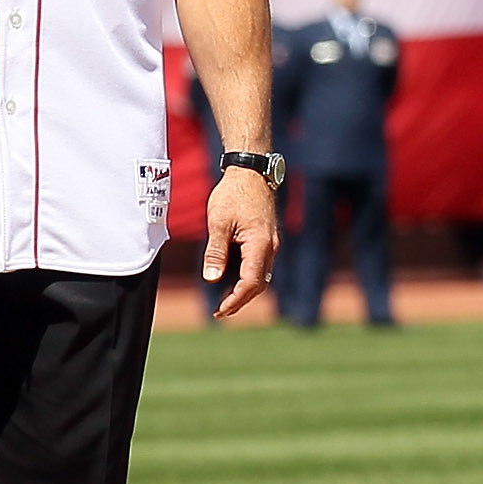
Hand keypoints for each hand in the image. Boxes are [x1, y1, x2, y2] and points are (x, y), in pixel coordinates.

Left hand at [203, 167, 278, 318]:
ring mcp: (271, 242)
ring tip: (224, 300)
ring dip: (244, 290)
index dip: (235, 300)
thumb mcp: (218, 222)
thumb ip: (216, 252)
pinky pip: (260, 265)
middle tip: (220, 312)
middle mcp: (271, 246)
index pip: (251, 282)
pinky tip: (232, 279)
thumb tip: (211, 279)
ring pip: (262, 276)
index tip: (219, 311)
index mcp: (260, 244)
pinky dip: (248, 277)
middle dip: (240, 300)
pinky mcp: (267, 238)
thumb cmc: (233, 194)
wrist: (251, 171)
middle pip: (259, 284)